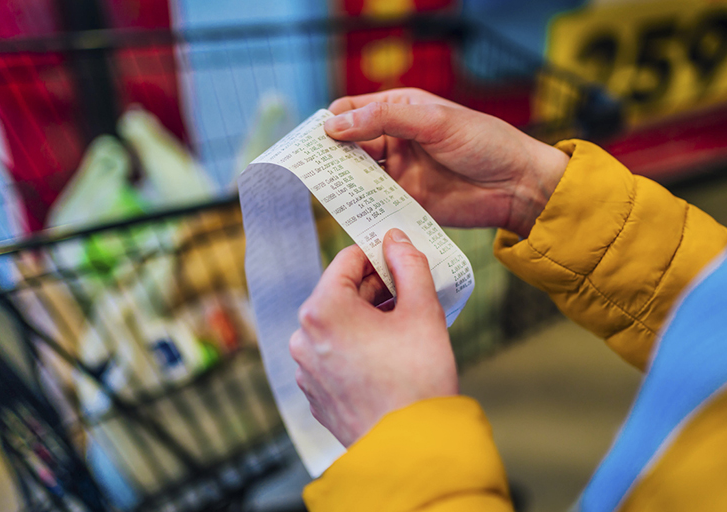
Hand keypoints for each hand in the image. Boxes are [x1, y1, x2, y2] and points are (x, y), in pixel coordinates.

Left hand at [289, 229, 457, 446]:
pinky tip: (387, 360)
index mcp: (323, 309)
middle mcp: (304, 337)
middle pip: (340, 293)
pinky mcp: (315, 394)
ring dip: (367, 320)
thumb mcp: (422, 311)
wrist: (411, 449)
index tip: (402, 260)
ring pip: (337, 325)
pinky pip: (334, 355)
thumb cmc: (417, 379)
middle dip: (375, 290)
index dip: (379, 255)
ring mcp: (306, 369)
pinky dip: (357, 349)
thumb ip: (409, 265)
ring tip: (403, 331)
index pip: (347, 259)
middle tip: (410, 296)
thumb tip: (396, 239)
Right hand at [326, 88, 568, 237]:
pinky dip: (361, 207)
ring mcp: (399, 173)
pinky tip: (350, 210)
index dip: (331, 122)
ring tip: (326, 190)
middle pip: (349, 146)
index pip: (352, 111)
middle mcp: (395, 140)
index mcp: (401, 110)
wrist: (518, 186)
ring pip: (358, 176)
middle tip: (312, 168)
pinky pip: (375, 203)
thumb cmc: (484, 142)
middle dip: (331, 155)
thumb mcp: (434, 121)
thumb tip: (334, 126)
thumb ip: (384, 119)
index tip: (315, 139)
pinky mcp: (406, 202)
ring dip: (343, 182)